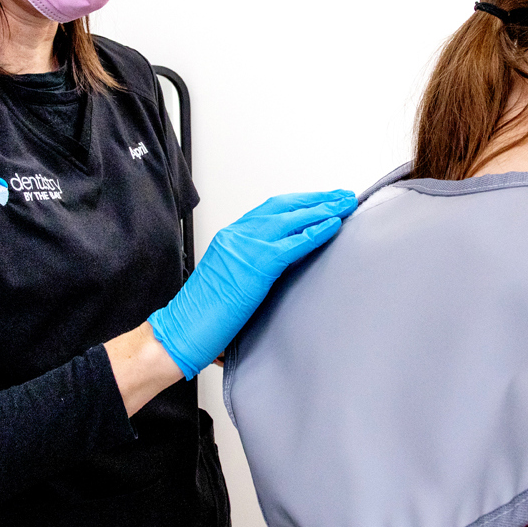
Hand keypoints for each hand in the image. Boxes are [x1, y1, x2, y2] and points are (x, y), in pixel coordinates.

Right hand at [147, 189, 355, 378]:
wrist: (182, 330)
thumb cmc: (204, 314)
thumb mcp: (231, 279)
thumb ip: (254, 266)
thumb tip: (282, 265)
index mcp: (231, 237)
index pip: (272, 210)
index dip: (301, 202)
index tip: (323, 200)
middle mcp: (236, 235)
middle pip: (284, 206)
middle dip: (317, 199)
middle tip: (343, 196)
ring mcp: (244, 247)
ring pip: (290, 219)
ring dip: (322, 209)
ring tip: (345, 205)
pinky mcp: (255, 265)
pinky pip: (292, 244)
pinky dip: (315, 232)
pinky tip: (333, 226)